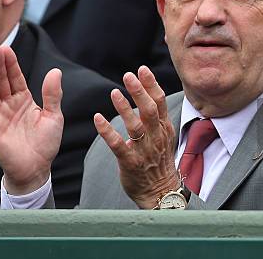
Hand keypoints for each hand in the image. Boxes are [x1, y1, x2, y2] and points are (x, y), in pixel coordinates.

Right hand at [0, 45, 63, 194]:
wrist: (37, 168)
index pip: (15, 77)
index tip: (5, 48)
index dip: (10, 63)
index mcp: (23, 100)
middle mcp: (8, 105)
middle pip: (0, 81)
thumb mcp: (54, 116)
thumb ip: (52, 94)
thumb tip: (56, 71)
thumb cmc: (45, 143)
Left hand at [93, 66, 179, 208]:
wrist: (160, 191)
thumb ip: (157, 116)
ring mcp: (144, 150)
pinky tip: (98, 119)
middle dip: (139, 91)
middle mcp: (156, 137)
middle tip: (128, 75)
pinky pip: (118, 145)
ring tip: (114, 92)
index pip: (159, 102)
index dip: (151, 85)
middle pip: (149, 110)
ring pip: (135, 126)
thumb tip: (150, 91)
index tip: (142, 69)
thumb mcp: (164, 136)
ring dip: (125, 108)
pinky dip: (108, 131)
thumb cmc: (159, 161)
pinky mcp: (130, 163)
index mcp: (163, 128)